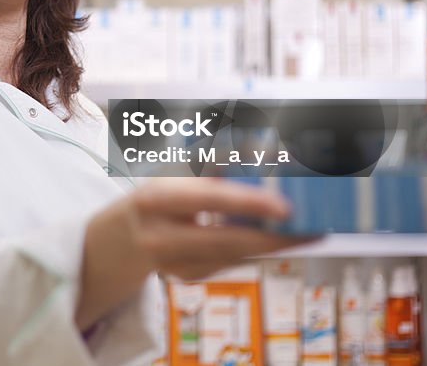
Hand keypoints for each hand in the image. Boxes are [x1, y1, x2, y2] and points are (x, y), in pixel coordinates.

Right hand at [123, 177, 313, 280]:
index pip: (208, 199)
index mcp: (157, 198)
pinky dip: (255, 251)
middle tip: (314, 229)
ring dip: (273, 245)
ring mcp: (172, 264)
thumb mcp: (172, 173)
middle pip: (228, 240)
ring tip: (309, 232)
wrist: (113, 243)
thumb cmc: (152, 197)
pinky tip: (278, 241)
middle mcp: (161, 236)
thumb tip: (265, 147)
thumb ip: (214, 162)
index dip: (249, 203)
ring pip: (234, 256)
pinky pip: (228, 263)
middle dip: (275, 237)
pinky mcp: (185, 278)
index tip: (286, 207)